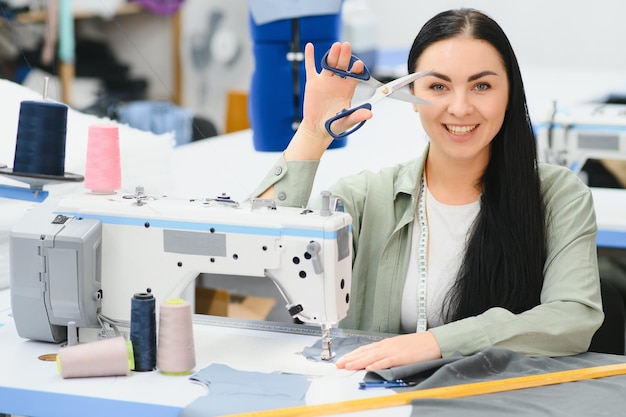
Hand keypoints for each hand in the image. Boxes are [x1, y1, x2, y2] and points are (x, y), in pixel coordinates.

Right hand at [285, 42, 372, 160]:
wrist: (317, 128)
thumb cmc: (334, 124)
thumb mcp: (347, 120)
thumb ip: (357, 116)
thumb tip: (369, 115)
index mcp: (348, 89)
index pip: (354, 75)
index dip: (356, 69)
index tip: (358, 65)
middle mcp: (338, 82)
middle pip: (342, 66)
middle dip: (345, 56)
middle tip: (347, 46)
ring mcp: (325, 80)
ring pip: (329, 64)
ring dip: (332, 55)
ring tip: (336, 46)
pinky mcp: (313, 83)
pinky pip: (310, 67)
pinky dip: (309, 57)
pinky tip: (310, 46)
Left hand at [335, 331, 441, 370]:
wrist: (432, 342)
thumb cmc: (417, 345)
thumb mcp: (398, 348)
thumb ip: (386, 354)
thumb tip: (375, 360)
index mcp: (385, 344)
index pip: (364, 349)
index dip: (352, 354)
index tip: (343, 359)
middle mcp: (386, 346)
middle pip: (364, 352)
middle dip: (350, 358)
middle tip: (339, 364)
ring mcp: (393, 351)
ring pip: (371, 357)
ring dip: (358, 362)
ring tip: (348, 366)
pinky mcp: (400, 357)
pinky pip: (386, 361)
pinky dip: (376, 365)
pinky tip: (368, 368)